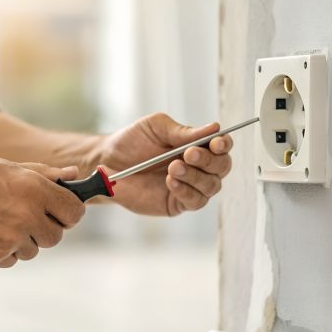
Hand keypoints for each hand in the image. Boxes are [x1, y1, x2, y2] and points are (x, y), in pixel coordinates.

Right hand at [0, 159, 84, 266]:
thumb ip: (46, 174)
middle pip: (56, 236)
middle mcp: (27, 215)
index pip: (74, 212)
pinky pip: (13, 259)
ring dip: (23, 241)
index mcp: (35, 189)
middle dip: (45, 228)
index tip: (62, 212)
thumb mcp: (12, 168)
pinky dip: (4, 251)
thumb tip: (75, 175)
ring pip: (34, 250)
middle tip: (24, 216)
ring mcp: (11, 238)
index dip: (70, 212)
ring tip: (0, 221)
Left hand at [95, 113, 233, 215]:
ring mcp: (190, 186)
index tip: (216, 142)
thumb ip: (183, 131)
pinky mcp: (178, 203)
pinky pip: (195, 201)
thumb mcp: (156, 127)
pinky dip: (186, 191)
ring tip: (172, 168)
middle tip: (188, 154)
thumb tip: (214, 128)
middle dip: (208, 160)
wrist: (108, 163)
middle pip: (222, 167)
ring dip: (195, 176)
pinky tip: (171, 182)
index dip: (224, 144)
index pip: (222, 146)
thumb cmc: (133, 142)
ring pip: (211, 186)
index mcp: (197, 145)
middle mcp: (199, 167)